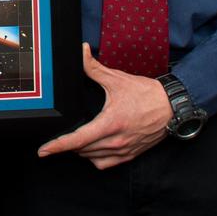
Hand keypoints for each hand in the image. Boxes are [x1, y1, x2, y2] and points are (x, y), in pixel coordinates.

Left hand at [37, 43, 171, 169]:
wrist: (172, 107)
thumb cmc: (146, 94)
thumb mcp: (117, 79)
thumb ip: (94, 67)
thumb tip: (81, 51)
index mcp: (110, 123)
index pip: (78, 139)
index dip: (58, 146)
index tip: (44, 151)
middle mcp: (116, 140)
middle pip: (82, 150)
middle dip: (68, 144)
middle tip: (58, 137)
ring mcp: (124, 150)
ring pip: (93, 158)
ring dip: (81, 151)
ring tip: (74, 140)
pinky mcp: (131, 154)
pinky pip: (106, 163)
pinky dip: (95, 158)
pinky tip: (92, 148)